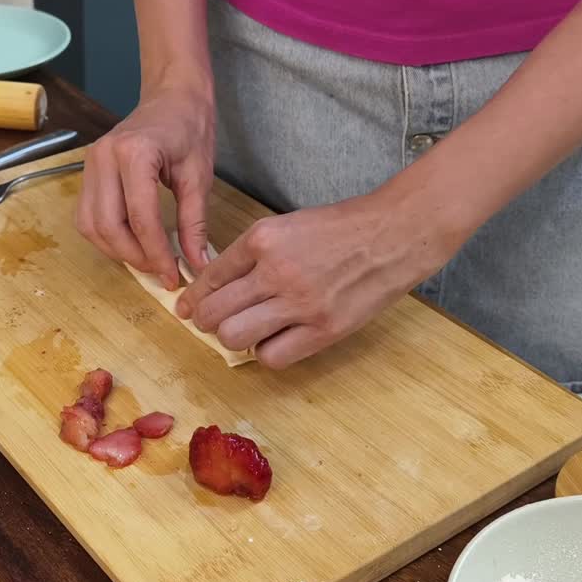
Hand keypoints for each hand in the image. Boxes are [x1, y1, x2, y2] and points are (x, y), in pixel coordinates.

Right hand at [75, 86, 215, 288]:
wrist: (172, 95)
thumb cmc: (189, 127)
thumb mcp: (199, 176)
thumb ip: (194, 223)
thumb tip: (197, 264)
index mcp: (134, 154)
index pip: (140, 218)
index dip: (156, 254)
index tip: (172, 276)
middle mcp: (104, 157)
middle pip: (107, 226)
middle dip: (134, 256)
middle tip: (160, 271)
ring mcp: (90, 163)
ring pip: (90, 225)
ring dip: (116, 250)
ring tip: (146, 259)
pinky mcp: (87, 171)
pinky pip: (87, 215)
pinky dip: (105, 236)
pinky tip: (130, 242)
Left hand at [174, 188, 464, 368]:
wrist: (395, 233)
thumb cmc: (342, 227)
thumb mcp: (289, 225)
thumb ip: (255, 253)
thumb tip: (220, 282)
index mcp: (263, 239)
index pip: (211, 276)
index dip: (193, 296)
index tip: (187, 306)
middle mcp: (275, 271)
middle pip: (214, 311)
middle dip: (204, 320)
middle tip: (209, 322)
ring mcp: (299, 303)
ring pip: (235, 337)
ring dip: (232, 338)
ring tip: (242, 332)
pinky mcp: (323, 329)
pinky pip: (272, 356)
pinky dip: (266, 353)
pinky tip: (275, 340)